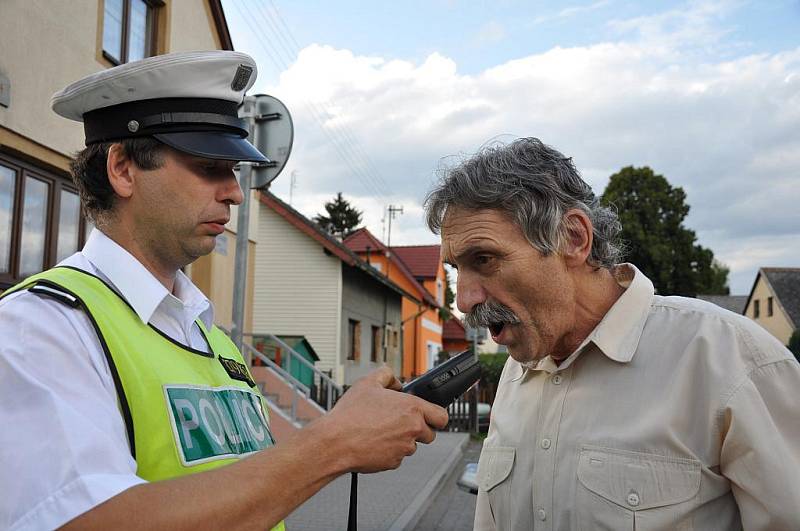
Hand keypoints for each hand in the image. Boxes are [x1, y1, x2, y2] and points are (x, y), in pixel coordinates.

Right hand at [320, 367, 448, 472]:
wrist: (334, 442)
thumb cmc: (350, 414)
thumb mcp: (368, 382)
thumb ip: (387, 375)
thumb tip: (395, 382)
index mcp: (412, 408)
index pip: (442, 416)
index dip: (435, 415)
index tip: (428, 414)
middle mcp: (412, 429)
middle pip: (430, 434)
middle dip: (419, 429)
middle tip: (401, 422)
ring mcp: (404, 448)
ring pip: (412, 445)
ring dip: (402, 439)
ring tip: (380, 430)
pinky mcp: (393, 463)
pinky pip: (397, 457)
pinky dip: (389, 451)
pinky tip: (374, 442)